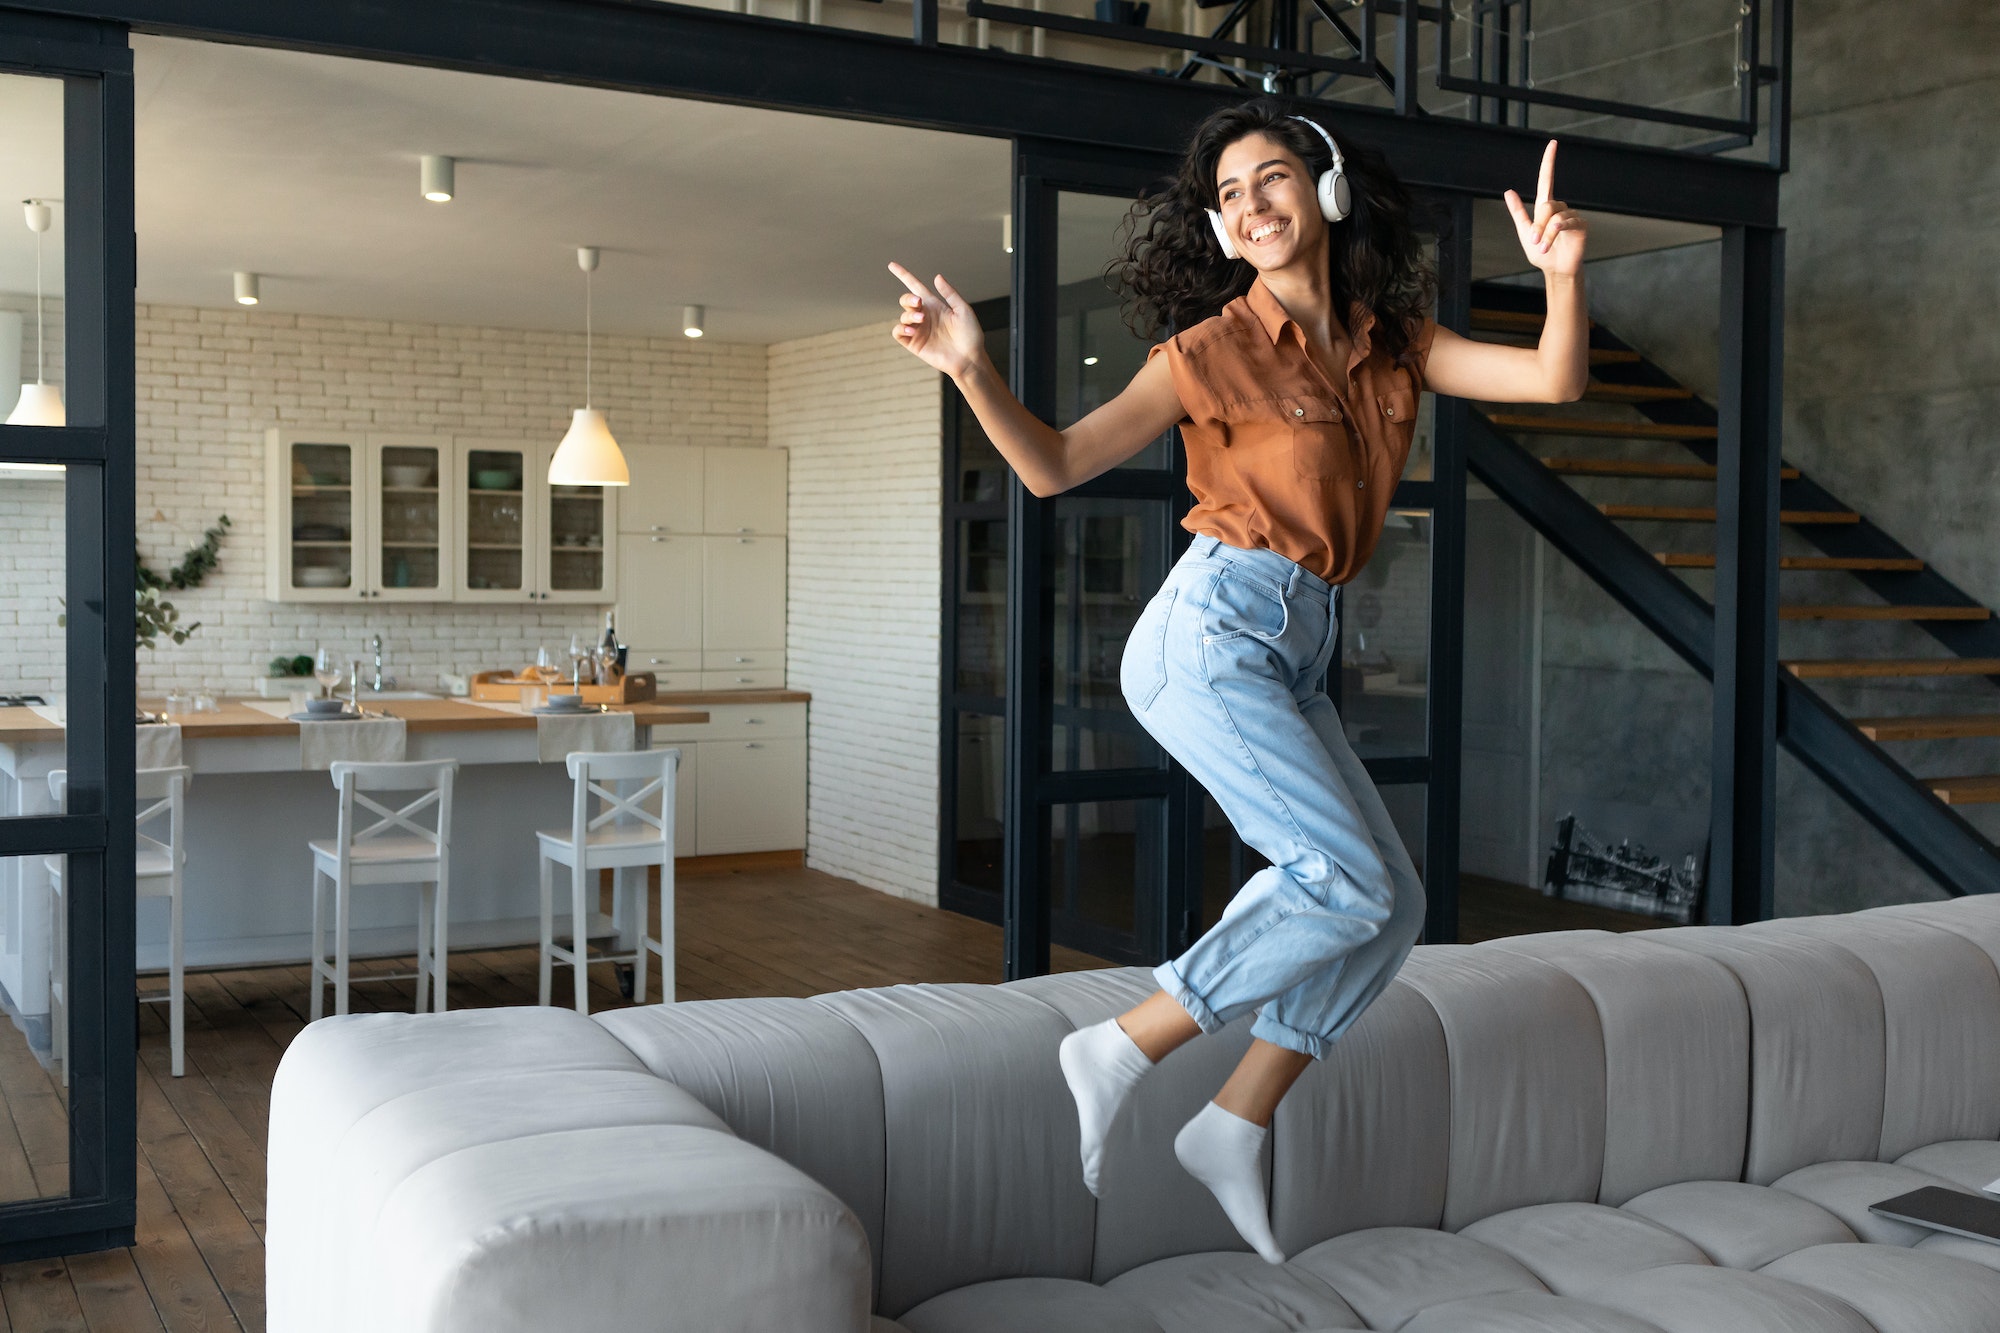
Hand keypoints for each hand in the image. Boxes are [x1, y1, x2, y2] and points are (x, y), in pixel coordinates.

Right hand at [889, 262, 986, 379]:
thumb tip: (937, 277)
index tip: (892, 265)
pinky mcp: (914, 344)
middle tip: (919, 303)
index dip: (903, 275)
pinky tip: (912, 329)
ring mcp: (919, 330)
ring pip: (903, 316)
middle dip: (908, 299)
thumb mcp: (963, 310)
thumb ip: (950, 293)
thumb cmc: (971, 335)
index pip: (915, 286)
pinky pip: (898, 332)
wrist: (969, 359)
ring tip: (921, 320)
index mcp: (935, 305)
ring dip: (909, 315)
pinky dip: (901, 328)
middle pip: (906, 300)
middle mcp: (924, 316)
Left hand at [1504, 141, 1586, 277]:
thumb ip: (1518, 212)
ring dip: (1546, 233)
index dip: (1549, 162)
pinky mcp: (1581, 225)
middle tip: (1534, 241)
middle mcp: (1560, 207)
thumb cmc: (1540, 253)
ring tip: (1542, 247)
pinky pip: (1566, 222)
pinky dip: (1557, 232)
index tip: (1553, 143)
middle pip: (1546, 205)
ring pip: (1555, 216)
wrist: (1555, 270)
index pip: (1547, 179)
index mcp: (1545, 207)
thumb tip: (1508, 191)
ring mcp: (1571, 215)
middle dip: (1538, 225)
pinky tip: (1553, 240)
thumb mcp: (1524, 232)